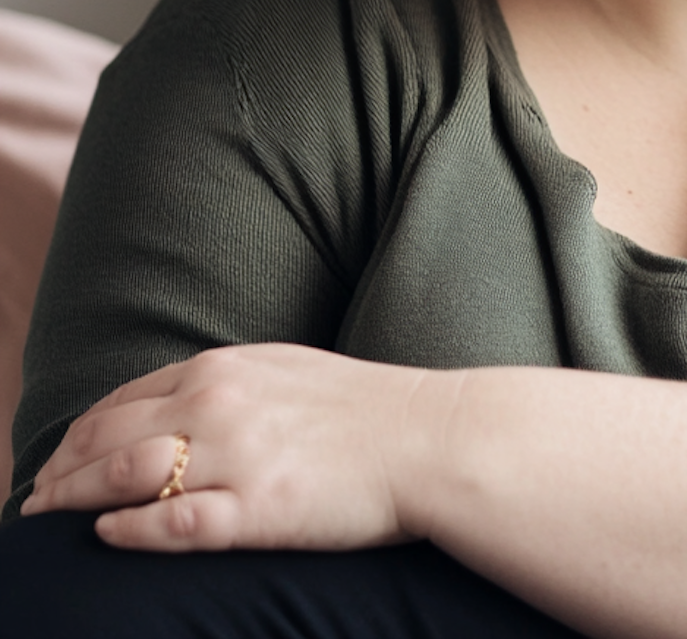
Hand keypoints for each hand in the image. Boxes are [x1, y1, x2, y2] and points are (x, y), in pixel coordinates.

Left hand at [20, 343, 435, 552]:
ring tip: (45, 520)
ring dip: (72, 500)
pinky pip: (171, 524)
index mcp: (227, 367)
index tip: (56, 461)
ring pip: (123, 478)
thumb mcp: (287, 371)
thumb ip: (228, 382)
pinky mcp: (258, 510)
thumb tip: (174, 405)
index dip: (77, 434)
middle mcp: (220, 404)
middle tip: (31, 501)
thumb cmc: (366, 407)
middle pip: (108, 437)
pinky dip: (129, 531)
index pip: (122, 399)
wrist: (430, 437)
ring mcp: (236, 457)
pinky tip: (106, 535)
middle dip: (57, 471)